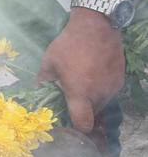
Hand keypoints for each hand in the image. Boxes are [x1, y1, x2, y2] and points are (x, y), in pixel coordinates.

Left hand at [38, 10, 125, 132]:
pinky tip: (91, 78)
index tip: (68, 124)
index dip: (77, 129)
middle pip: (92, 116)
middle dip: (82, 113)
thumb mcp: (49, 63)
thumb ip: (43, 81)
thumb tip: (36, 93)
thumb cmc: (69, 45)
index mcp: (80, 93)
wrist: (97, 27)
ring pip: (102, 105)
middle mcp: (99, 95)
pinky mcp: (120, 81)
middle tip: (70, 102)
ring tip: (80, 86)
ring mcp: (112, 88)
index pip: (83, 124)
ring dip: (91, 102)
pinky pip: (109, 93)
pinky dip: (100, 91)